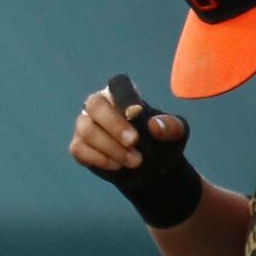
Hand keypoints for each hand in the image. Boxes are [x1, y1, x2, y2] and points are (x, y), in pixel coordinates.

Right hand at [69, 86, 189, 179]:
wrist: (150, 171)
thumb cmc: (161, 144)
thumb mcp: (177, 135)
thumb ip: (170, 127)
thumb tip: (153, 126)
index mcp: (124, 94)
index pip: (118, 84)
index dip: (125, 96)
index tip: (137, 113)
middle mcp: (100, 105)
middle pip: (95, 104)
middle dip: (113, 124)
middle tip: (134, 142)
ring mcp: (85, 124)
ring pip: (87, 129)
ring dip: (111, 147)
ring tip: (135, 161)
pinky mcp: (78, 146)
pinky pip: (80, 149)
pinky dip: (100, 159)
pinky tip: (117, 165)